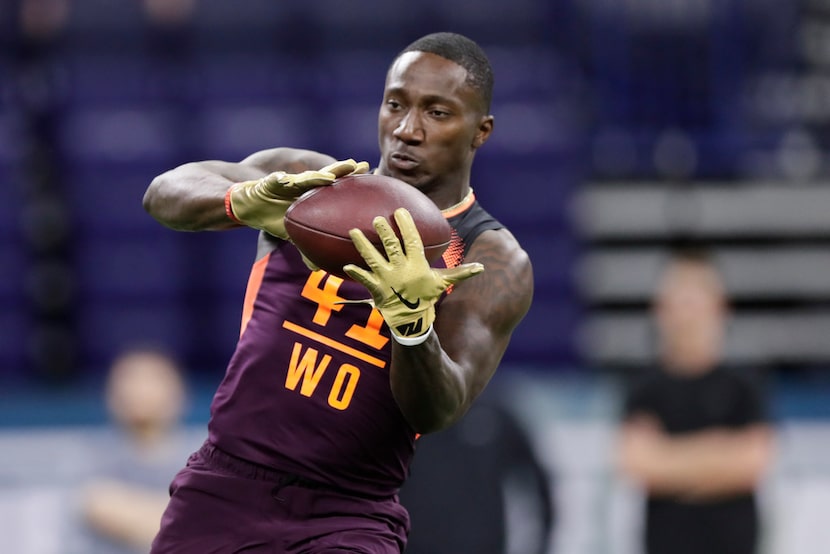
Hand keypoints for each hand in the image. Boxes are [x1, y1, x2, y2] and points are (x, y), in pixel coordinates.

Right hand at [226, 159, 368, 238]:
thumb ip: (306, 249)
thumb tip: (317, 270)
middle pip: (330, 176)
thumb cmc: (277, 218)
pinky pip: (277, 181)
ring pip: (309, 176)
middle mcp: (306, 186)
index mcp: (314, 197)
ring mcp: (291, 182)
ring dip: (322, 173)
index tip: (374, 182)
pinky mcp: (272, 181)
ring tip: (333, 172)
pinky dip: (279, 180)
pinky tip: (283, 178)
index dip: (355, 185)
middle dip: (347, 171)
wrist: (253, 207)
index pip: (338, 189)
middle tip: (365, 166)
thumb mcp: (294, 235)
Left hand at [344, 208, 483, 339]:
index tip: (400, 211)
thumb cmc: (427, 297)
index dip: (406, 226)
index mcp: (417, 265)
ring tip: (353, 231)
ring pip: (373, 259)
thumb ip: (461, 272)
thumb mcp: (444, 283)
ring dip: (363, 245)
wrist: (413, 321)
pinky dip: (355, 273)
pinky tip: (345, 266)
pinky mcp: (376, 289)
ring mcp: (387, 279)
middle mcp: (401, 270)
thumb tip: (482, 267)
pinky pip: (364, 280)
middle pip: (390, 247)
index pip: (412, 241)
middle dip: (383, 232)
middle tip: (377, 218)